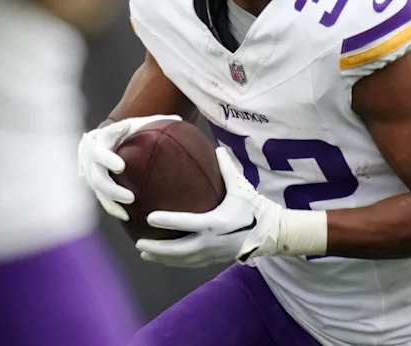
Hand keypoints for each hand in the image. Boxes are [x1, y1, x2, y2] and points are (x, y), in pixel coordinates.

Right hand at [77, 115, 183, 220]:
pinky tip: (127, 216)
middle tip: (130, 197)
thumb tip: (179, 119)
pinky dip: (112, 207)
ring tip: (128, 210)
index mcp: (98, 140)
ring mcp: (91, 172)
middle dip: (112, 189)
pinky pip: (102, 198)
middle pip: (96, 177)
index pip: (99, 151)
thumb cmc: (128, 128)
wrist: (107, 137)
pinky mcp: (96, 184)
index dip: (108, 160)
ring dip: (112, 201)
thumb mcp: (138, 122)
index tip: (122, 167)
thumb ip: (154, 121)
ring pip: (98, 191)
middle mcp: (91, 158)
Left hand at [135, 148, 284, 267]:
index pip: (185, 223)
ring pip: (182, 260)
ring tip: (144, 253)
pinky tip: (163, 258)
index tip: (149, 218)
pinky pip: (190, 263)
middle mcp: (211, 242)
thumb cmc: (255, 207)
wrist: (271, 233)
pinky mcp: (214, 260)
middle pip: (178, 250)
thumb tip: (216, 148)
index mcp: (215, 223)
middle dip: (157, 248)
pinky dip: (174, 261)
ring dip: (162, 258)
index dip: (167, 221)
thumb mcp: (241, 186)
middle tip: (138, 243)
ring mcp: (212, 253)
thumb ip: (227, 168)